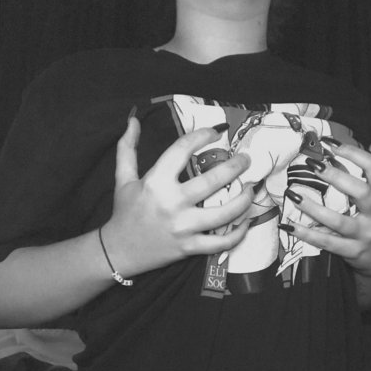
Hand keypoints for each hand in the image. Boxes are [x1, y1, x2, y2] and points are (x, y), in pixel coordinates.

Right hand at [102, 117, 253, 276]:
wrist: (119, 251)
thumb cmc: (124, 212)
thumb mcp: (123, 178)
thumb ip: (127, 148)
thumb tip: (133, 120)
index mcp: (156, 182)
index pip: (183, 150)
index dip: (202, 135)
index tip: (216, 131)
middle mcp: (172, 203)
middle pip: (213, 180)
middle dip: (236, 166)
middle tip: (246, 159)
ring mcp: (183, 227)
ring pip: (224, 213)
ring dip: (244, 199)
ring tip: (251, 188)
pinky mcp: (190, 247)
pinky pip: (221, 242)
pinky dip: (238, 234)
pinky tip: (245, 222)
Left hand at [283, 134, 370, 278]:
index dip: (353, 152)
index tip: (330, 144)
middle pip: (360, 191)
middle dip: (335, 176)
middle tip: (312, 165)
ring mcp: (365, 234)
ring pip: (339, 220)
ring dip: (313, 207)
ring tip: (293, 194)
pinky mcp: (352, 251)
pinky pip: (326, 242)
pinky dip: (306, 234)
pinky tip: (289, 224)